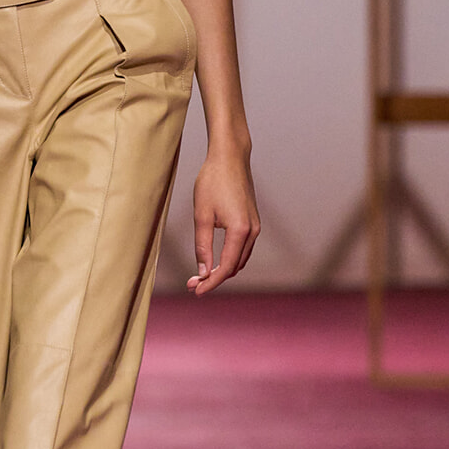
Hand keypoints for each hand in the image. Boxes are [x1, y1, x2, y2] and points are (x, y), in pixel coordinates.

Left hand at [188, 145, 259, 296]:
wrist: (230, 158)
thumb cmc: (213, 181)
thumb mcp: (201, 215)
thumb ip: (202, 246)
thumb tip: (203, 271)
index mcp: (240, 231)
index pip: (226, 267)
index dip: (211, 282)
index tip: (196, 290)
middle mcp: (252, 231)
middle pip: (235, 267)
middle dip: (215, 278)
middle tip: (193, 284)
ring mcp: (255, 226)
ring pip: (240, 259)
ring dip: (223, 270)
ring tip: (200, 275)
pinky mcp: (253, 221)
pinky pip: (243, 249)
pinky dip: (230, 258)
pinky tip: (215, 260)